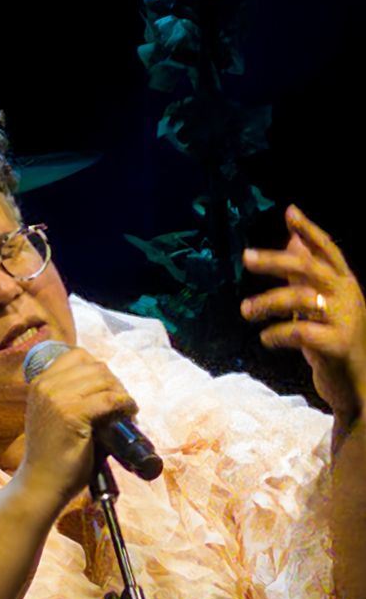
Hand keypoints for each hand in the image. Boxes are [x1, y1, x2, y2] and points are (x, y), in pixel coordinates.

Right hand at [19, 347, 138, 505]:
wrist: (41, 484)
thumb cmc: (53, 456)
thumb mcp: (55, 416)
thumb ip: (74, 397)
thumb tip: (111, 388)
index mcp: (40, 383)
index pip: (78, 356)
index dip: (100, 370)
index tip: (110, 388)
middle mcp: (46, 386)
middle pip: (95, 366)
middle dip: (114, 382)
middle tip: (123, 403)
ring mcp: (57, 399)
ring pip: (104, 380)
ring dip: (121, 393)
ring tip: (127, 410)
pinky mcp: (72, 414)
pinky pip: (109, 399)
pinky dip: (125, 404)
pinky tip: (129, 413)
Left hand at [241, 205, 365, 423]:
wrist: (353, 386)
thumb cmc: (331, 341)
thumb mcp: (318, 304)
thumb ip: (306, 274)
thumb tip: (292, 238)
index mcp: (345, 284)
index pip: (328, 250)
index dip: (309, 231)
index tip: (289, 212)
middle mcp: (348, 296)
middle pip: (310, 268)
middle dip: (276, 260)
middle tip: (246, 257)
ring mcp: (345, 320)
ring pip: (302, 299)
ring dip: (268, 302)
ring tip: (245, 310)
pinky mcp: (336, 345)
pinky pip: (300, 333)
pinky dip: (277, 334)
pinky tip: (264, 338)